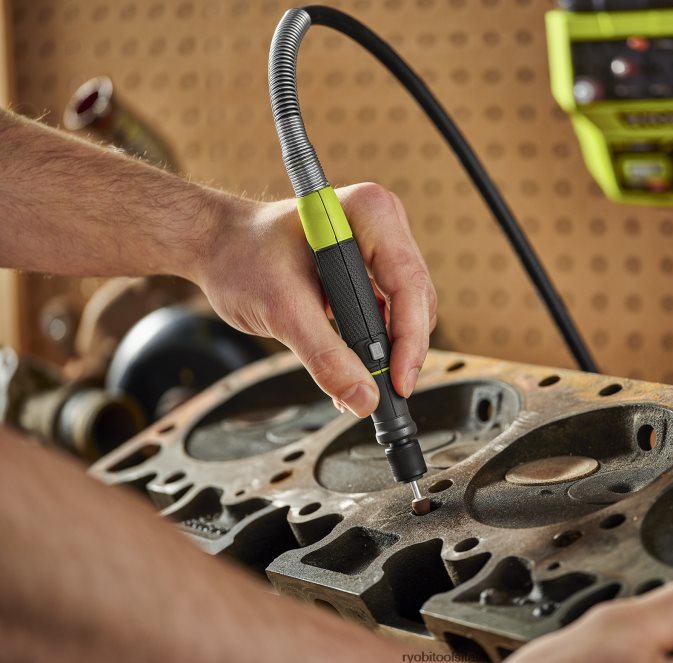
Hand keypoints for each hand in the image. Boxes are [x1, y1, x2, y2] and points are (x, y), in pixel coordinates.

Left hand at [196, 183, 436, 416]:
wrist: (218, 248)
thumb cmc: (241, 255)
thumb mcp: (281, 308)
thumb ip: (324, 355)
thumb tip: (362, 397)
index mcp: (369, 214)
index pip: (408, 284)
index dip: (409, 338)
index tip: (397, 381)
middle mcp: (383, 227)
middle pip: (416, 301)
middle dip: (401, 351)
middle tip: (384, 392)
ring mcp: (379, 251)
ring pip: (407, 313)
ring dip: (389, 353)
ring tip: (363, 385)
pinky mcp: (370, 274)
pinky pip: (389, 317)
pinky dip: (377, 348)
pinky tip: (356, 371)